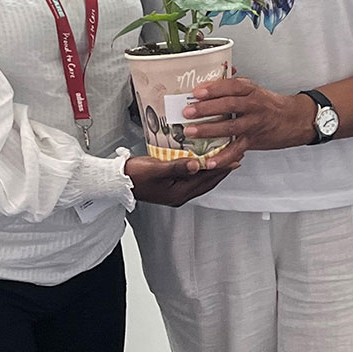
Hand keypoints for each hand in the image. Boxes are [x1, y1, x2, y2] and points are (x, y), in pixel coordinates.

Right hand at [124, 138, 245, 206]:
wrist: (116, 181)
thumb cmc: (133, 175)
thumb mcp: (156, 168)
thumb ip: (178, 166)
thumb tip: (199, 164)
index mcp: (179, 193)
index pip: (206, 178)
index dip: (221, 167)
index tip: (235, 157)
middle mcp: (179, 195)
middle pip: (207, 182)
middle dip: (222, 169)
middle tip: (236, 156)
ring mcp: (175, 192)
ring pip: (201, 181)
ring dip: (213, 170)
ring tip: (224, 158)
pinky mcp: (170, 187)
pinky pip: (192, 178)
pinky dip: (201, 170)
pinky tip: (202, 162)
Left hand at [181, 77, 314, 150]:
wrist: (294, 120)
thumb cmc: (270, 104)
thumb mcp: (255, 89)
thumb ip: (234, 85)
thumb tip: (209, 80)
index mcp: (252, 91)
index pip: (232, 86)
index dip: (213, 88)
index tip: (196, 92)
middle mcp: (254, 105)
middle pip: (229, 104)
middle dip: (206, 108)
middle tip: (188, 111)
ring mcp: (254, 124)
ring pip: (230, 126)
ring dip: (209, 130)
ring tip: (191, 131)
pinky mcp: (254, 140)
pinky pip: (237, 149)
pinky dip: (223, 157)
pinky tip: (210, 160)